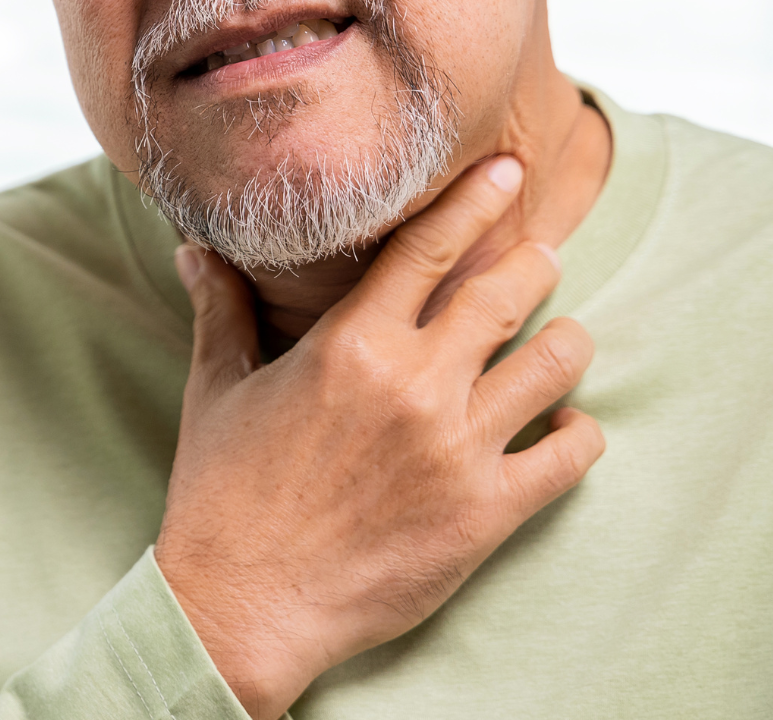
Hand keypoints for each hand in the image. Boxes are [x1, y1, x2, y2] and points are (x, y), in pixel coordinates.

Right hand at [153, 156, 605, 718]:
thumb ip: (222, 310)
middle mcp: (413, 385)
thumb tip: (194, 248)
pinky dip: (578, 431)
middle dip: (535, 261)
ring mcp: (457, 449)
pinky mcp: (486, 512)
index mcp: (349, 345)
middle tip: (543, 253)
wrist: (242, 602)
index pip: (428, 248)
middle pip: (507, 293)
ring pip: (554, 364)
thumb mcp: (218, 389)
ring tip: (563, 337)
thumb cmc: (223, 493)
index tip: (508, 170)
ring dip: (567, 342)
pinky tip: (566, 424)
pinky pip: (569, 455)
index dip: (474, 201)